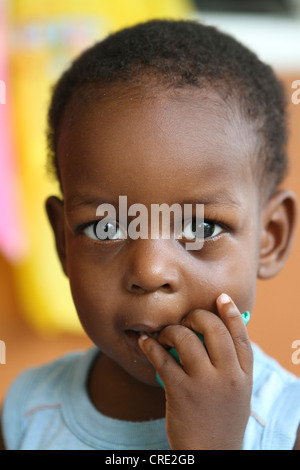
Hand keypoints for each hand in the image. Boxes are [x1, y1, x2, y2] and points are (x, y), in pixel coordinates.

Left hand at [138, 294, 252, 449]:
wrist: (211, 455)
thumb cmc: (221, 421)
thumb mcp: (237, 393)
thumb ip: (231, 366)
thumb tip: (212, 335)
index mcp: (244, 374)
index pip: (240, 335)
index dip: (230, 313)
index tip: (221, 298)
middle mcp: (229, 375)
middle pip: (213, 328)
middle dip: (196, 316)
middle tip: (185, 322)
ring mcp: (206, 384)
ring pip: (186, 338)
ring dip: (171, 331)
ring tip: (164, 336)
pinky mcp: (182, 392)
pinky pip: (163, 358)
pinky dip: (150, 346)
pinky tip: (145, 343)